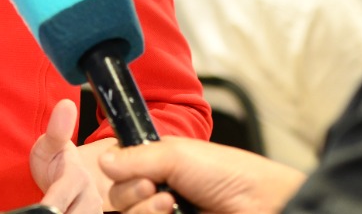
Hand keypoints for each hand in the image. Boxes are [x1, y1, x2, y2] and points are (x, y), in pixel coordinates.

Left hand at [29, 99, 102, 213]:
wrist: (72, 175)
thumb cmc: (57, 160)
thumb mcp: (51, 144)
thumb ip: (56, 129)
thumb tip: (66, 104)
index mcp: (77, 177)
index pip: (58, 200)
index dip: (46, 207)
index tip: (39, 207)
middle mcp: (90, 200)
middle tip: (37, 209)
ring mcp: (93, 213)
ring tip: (46, 210)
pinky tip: (55, 212)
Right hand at [99, 138, 305, 213]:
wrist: (258, 204)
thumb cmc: (227, 174)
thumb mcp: (177, 154)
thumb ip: (137, 157)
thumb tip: (103, 162)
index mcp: (155, 168)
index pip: (117, 175)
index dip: (120, 176)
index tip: (139, 174)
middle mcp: (155, 194)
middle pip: (116, 201)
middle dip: (132, 195)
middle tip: (156, 188)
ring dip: (143, 211)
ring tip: (170, 204)